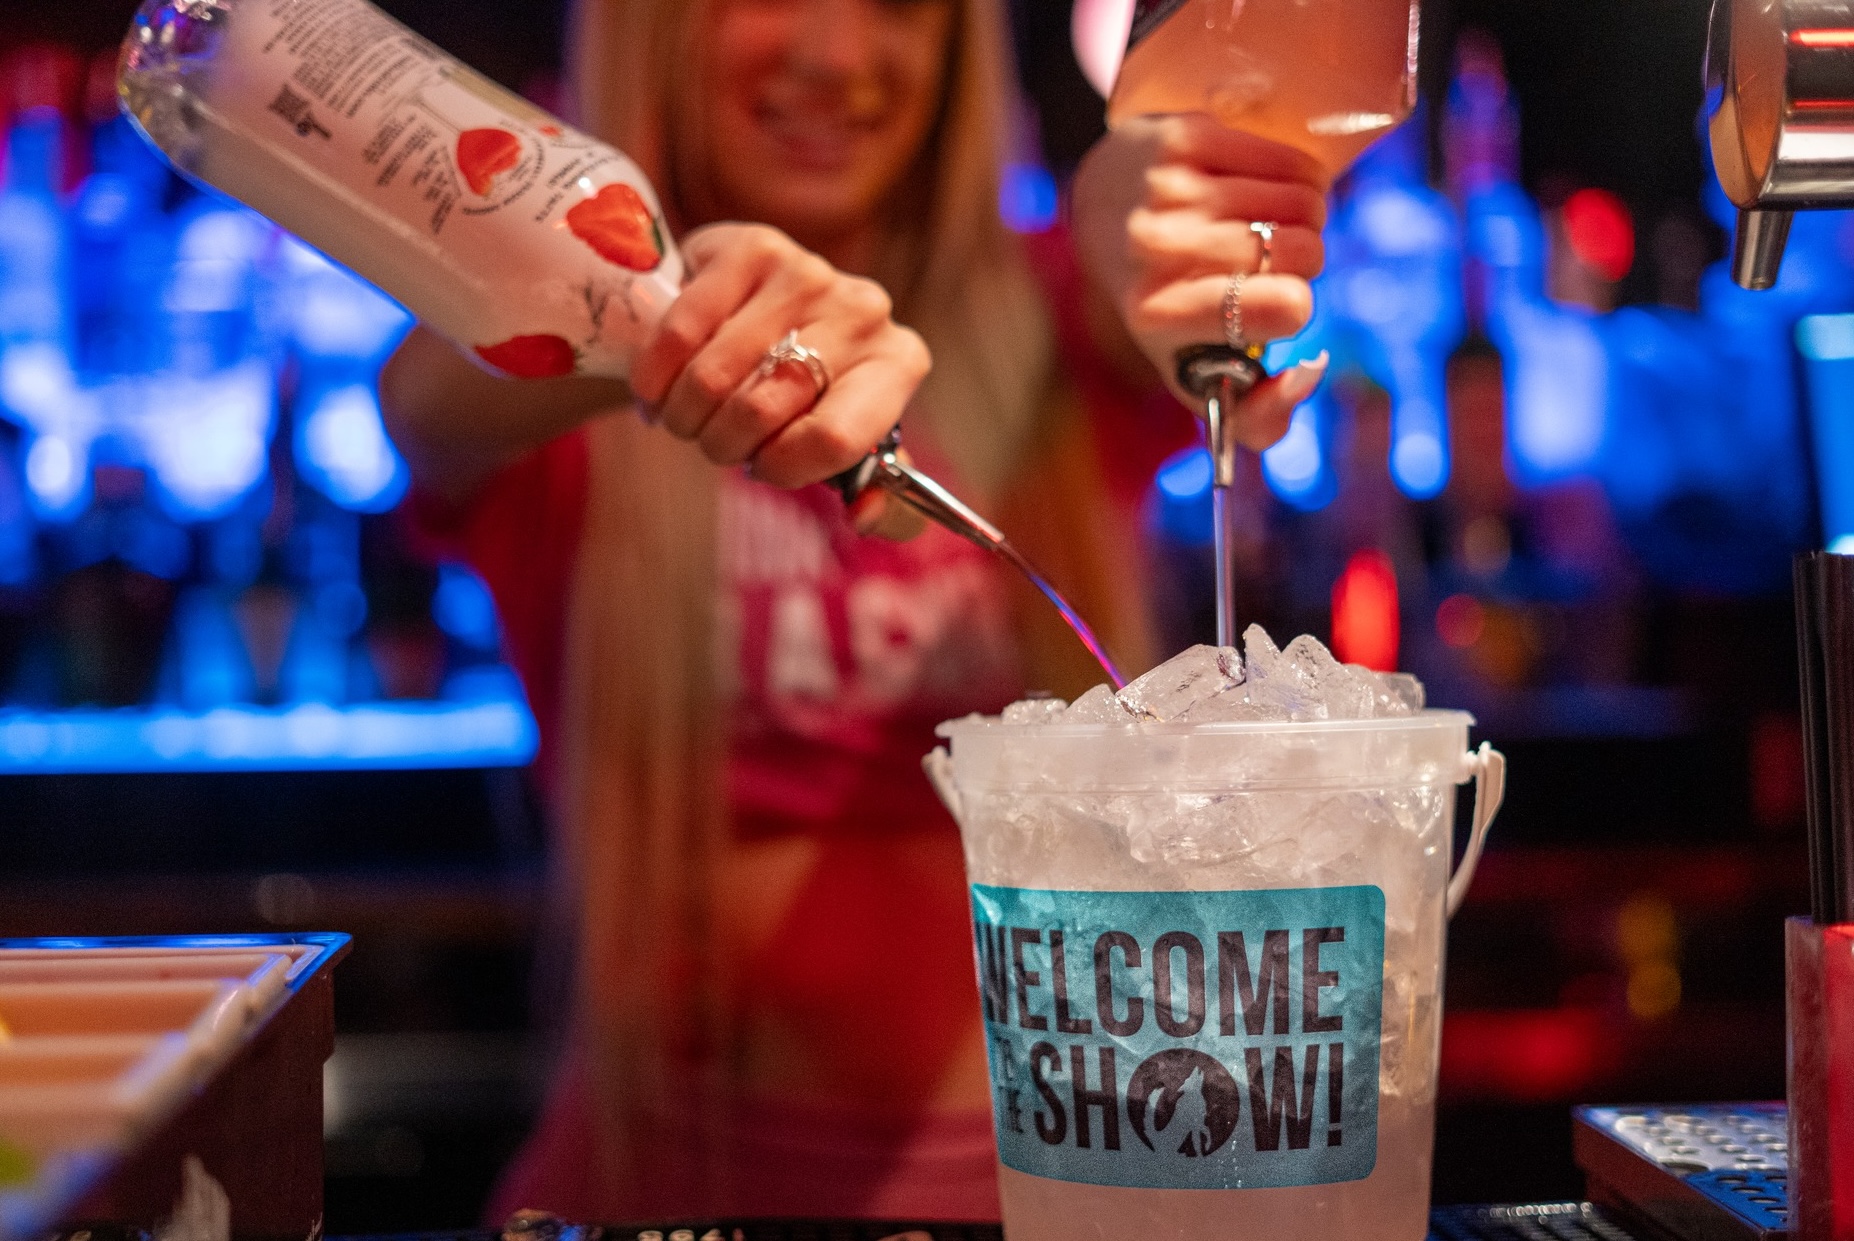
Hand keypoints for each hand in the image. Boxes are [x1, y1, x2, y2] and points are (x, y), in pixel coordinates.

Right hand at [628, 223, 930, 530]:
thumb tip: (864, 513)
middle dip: (723, 444)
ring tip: (685, 414)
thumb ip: (879, 502)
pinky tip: (659, 383)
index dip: (780, 468)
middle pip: (765, 409)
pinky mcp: (750, 246)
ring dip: (685, 414)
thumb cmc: (801, 397)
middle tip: (712, 440)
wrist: (751, 318)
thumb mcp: (844, 450)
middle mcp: (865, 311)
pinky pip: (681, 332)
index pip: (835, 439)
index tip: (760, 467)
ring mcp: (807, 272)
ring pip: (715, 376)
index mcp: (898, 364)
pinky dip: (656, 376)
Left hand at [1072, 115, 1330, 449]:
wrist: (1106, 209)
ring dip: (1305, 218)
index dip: (1297, 307)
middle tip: (1268, 263)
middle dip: (1305, 260)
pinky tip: (1264, 191)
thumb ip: (1259, 416)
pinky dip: (1297, 179)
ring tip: (1265, 227)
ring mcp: (1170, 189)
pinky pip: (1293, 161)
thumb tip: (1311, 370)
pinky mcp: (1187, 138)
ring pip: (1306, 202)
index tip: (1273, 306)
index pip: (1286, 308)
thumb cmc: (1170, 303)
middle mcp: (1156, 250)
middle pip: (1305, 251)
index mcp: (1159, 317)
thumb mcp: (1199, 374)